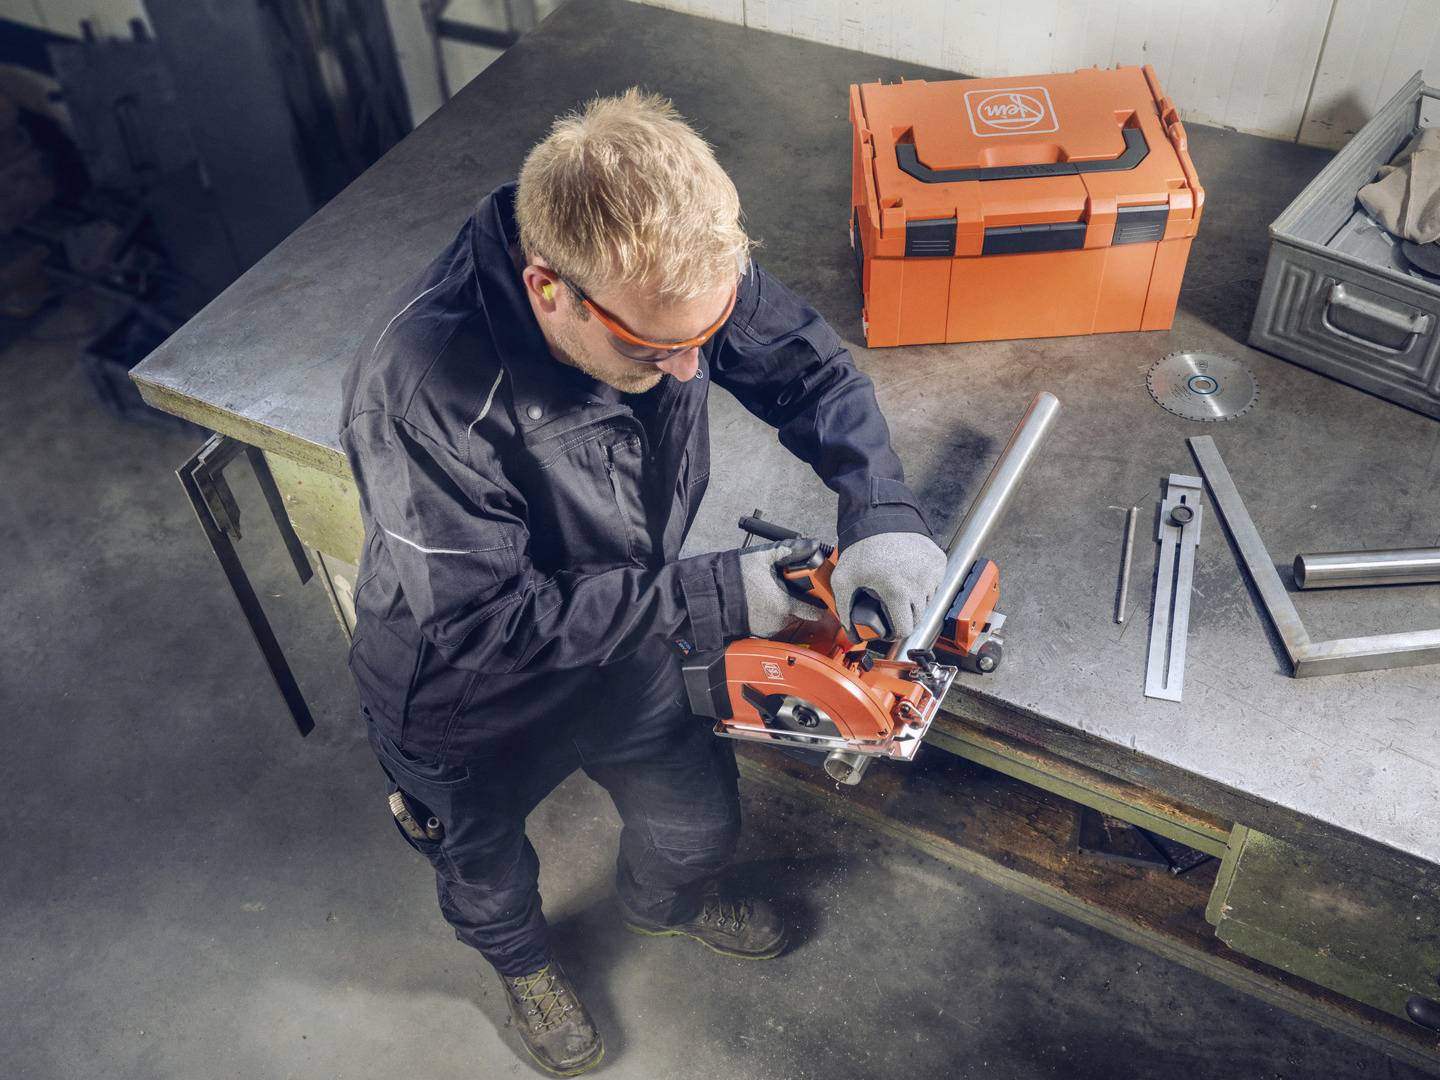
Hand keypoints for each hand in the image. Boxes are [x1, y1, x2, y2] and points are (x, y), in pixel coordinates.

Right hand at [737, 542, 825, 638]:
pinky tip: (761, 601)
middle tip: (788, 585)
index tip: (818, 594)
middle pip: (800, 613)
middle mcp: (780, 621)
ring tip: (770, 591)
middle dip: (798, 599)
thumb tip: (811, 545)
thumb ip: (791, 551)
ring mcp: (769, 628)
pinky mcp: (758, 632)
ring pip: (786, 618)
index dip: (819, 602)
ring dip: (784, 606)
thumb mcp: (764, 557)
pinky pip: (773, 622)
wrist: (712, 594)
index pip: (816, 612)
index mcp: (785, 605)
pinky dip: (771, 613)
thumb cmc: (734, 578)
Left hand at [830, 531, 946, 639]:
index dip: (894, 632)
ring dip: (914, 599)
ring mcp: (932, 572)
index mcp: (898, 591)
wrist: (879, 518)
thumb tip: (850, 632)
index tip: (888, 628)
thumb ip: (843, 609)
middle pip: (916, 617)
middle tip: (889, 605)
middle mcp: (919, 584)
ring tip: (897, 586)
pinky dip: (923, 583)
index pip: (905, 629)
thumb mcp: (844, 579)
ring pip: (927, 601)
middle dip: (902, 615)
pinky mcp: (938, 562)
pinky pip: (934, 583)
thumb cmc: (862, 546)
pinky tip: (908, 575)